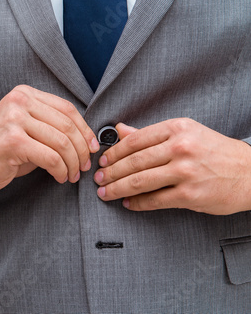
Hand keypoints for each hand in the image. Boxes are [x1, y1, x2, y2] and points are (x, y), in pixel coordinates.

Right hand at [0, 85, 98, 194]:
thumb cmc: (0, 151)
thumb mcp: (26, 130)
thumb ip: (50, 127)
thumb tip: (86, 139)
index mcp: (24, 93)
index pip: (66, 108)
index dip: (84, 129)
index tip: (92, 147)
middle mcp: (19, 101)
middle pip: (67, 124)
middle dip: (81, 149)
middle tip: (84, 166)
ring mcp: (14, 119)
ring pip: (61, 142)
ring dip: (72, 162)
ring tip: (71, 174)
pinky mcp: (13, 141)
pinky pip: (51, 157)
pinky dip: (60, 170)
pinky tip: (59, 177)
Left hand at [94, 118, 250, 214]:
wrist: (250, 172)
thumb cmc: (214, 151)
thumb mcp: (185, 133)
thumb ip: (150, 133)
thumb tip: (120, 130)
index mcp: (176, 128)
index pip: (135, 140)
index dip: (114, 152)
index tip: (103, 160)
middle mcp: (180, 148)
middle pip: (133, 162)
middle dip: (110, 173)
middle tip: (98, 179)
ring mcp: (185, 172)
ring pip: (139, 181)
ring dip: (117, 189)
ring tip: (106, 193)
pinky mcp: (190, 194)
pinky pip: (155, 200)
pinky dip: (137, 203)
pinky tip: (128, 203)